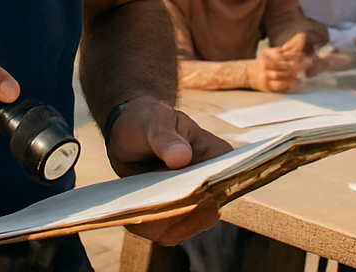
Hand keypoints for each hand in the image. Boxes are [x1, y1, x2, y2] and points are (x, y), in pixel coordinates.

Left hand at [108, 98, 232, 245]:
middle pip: (203, 212)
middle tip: (147, 203)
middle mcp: (212, 185)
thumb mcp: (155, 123)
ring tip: (137, 206)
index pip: (225, 181)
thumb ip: (167, 139)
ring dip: (158, 223)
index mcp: (218, 156)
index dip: (207, 193)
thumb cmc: (148, 120)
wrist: (130, 134)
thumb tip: (181, 157)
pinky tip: (132, 214)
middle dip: (175, 212)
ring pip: (183, 228)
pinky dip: (148, 227)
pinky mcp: (177, 218)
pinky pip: (166, 234)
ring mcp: (195, 204)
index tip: (180, 194)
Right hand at [247, 35, 306, 91]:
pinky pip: (278, 86)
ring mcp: (265, 77)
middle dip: (292, 68)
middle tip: (302, 68)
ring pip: (280, 76)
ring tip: (299, 76)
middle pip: (281, 67)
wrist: (246, 74)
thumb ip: (276, 52)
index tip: (299, 59)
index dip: (290, 59)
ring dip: (291, 77)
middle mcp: (265, 68)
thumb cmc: (260, 64)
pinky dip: (287, 84)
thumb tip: (289, 49)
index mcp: (266, 60)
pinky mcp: (266, 86)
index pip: (280, 59)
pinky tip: (294, 83)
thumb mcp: (266, 56)